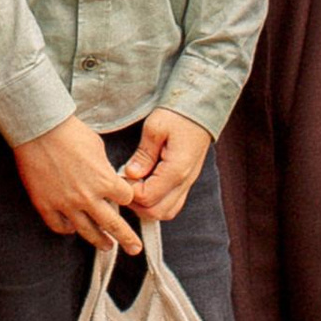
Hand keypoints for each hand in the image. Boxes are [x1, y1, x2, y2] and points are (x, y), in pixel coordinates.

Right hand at [13, 116, 141, 251]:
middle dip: (127, 239)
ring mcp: (66, 204)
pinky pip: (59, 227)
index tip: (125, 198)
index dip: (127, 197)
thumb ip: (105, 168)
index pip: (126, 199)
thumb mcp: (98, 146)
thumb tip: (107, 177)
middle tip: (135, 248)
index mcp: (104, 181)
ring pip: (87, 232)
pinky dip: (67, 229)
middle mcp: (88, 197)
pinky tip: (72, 229)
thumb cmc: (69, 132)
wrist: (38, 129)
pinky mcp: (46, 205)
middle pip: (113, 225)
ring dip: (100, 241)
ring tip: (107, 245)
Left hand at [120, 107, 213, 222]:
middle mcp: (184, 182)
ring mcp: (188, 183)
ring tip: (134, 186)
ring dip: (146, 206)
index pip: (147, 197)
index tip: (120, 176)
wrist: (201, 108)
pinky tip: (146, 185)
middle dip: (136, 204)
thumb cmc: (178, 114)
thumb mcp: (155, 128)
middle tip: (124, 184)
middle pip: (157, 212)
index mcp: (176, 170)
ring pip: (166, 212)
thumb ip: (143, 154)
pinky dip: (157, 202)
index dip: (129, 191)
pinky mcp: (187, 181)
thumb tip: (131, 174)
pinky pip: (172, 203)